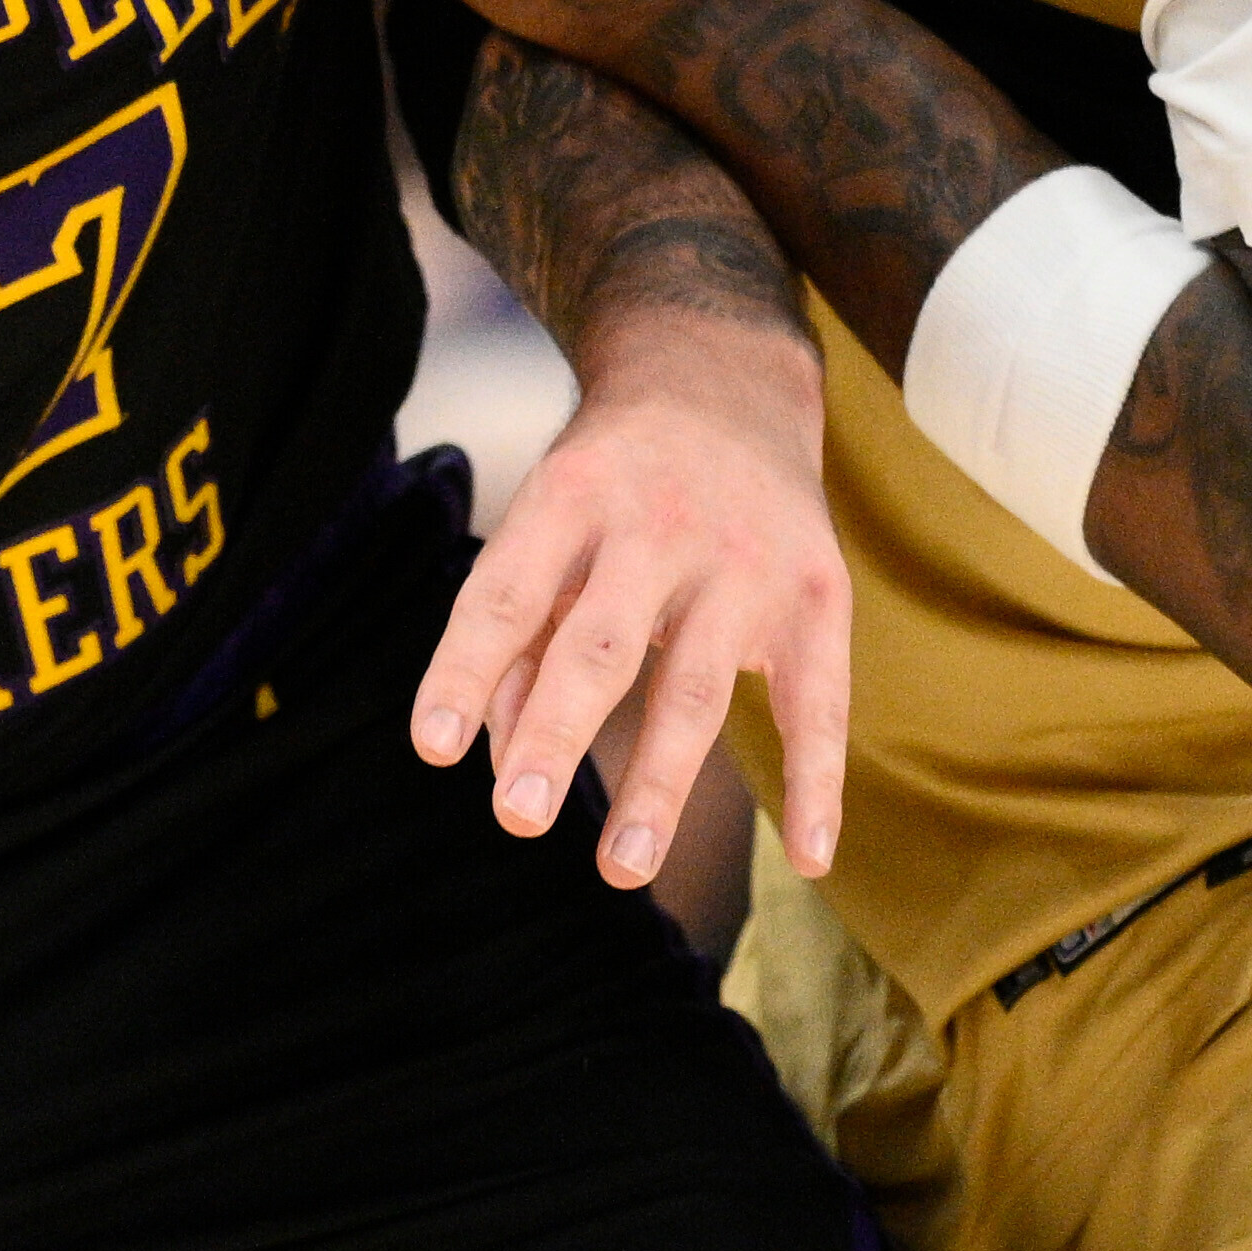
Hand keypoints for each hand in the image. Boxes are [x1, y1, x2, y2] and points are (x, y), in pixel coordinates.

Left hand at [419, 357, 848, 890]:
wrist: (726, 382)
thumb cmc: (609, 482)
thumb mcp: (546, 524)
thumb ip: (515, 635)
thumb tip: (497, 757)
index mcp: (568, 500)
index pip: (504, 592)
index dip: (465, 669)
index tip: (432, 747)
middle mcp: (656, 526)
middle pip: (600, 642)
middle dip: (557, 730)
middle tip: (518, 816)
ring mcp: (744, 563)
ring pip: (698, 687)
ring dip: (659, 784)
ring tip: (620, 868)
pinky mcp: (817, 594)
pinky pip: (819, 702)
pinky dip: (819, 783)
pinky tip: (811, 860)